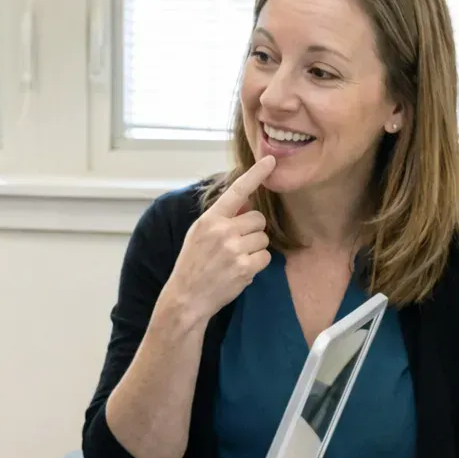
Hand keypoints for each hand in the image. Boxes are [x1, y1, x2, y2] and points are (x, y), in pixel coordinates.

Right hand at [157, 156, 275, 323]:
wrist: (187, 297)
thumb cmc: (193, 264)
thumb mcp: (199, 234)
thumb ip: (222, 219)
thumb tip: (249, 204)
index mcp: (209, 219)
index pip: (236, 191)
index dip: (256, 174)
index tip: (271, 160)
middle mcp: (222, 231)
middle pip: (258, 219)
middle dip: (253, 230)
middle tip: (237, 244)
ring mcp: (234, 249)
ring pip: (263, 238)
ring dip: (254, 248)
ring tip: (235, 260)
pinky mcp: (245, 267)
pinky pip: (265, 257)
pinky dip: (256, 264)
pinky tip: (239, 270)